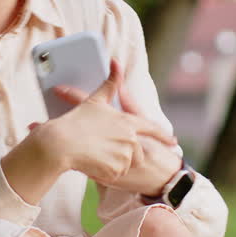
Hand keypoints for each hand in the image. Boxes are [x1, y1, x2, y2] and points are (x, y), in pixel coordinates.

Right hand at [36, 59, 179, 188]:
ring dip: (115, 163)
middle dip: (127, 154)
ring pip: (126, 165)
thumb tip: (115, 61)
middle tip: (106, 151)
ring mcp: (124, 156)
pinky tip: (93, 164)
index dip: (163, 136)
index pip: (152, 129)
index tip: (173, 141)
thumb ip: (110, 84)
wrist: (62, 143)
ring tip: (96, 155)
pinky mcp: (115, 171)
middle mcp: (131, 140)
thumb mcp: (96, 100)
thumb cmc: (77, 120)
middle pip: (138, 152)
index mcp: (128, 122)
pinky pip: (115, 175)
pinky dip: (106, 172)